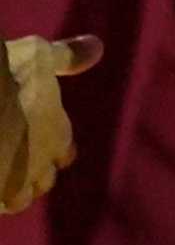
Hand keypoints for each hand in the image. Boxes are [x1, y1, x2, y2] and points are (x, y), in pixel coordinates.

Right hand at [1, 34, 100, 212]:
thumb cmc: (6, 75)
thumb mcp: (38, 55)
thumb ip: (68, 56)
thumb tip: (96, 46)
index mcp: (57, 135)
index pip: (63, 152)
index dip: (53, 149)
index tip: (41, 144)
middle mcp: (40, 164)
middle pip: (43, 179)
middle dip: (32, 172)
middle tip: (13, 161)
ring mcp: (11, 183)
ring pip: (17, 198)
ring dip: (8, 190)